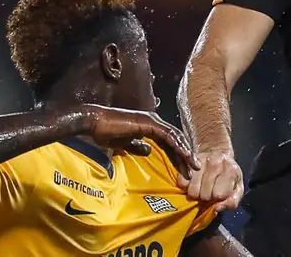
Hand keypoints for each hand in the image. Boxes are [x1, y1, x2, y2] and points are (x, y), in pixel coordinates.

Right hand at [84, 106, 199, 177]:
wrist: (95, 123)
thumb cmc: (106, 133)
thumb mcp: (126, 143)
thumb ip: (137, 146)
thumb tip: (148, 151)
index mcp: (150, 126)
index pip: (170, 142)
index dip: (178, 155)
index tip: (185, 170)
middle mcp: (155, 121)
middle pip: (176, 139)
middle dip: (186, 155)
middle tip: (195, 170)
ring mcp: (153, 121)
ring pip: (175, 137)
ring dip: (186, 152)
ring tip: (193, 166)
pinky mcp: (149, 123)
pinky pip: (168, 135)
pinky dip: (177, 145)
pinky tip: (184, 156)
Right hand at [181, 149, 243, 210]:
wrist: (216, 151)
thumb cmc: (228, 174)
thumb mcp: (237, 188)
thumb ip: (232, 202)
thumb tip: (217, 208)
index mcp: (230, 170)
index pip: (219, 195)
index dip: (218, 197)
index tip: (219, 193)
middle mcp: (215, 163)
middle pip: (204, 195)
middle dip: (207, 197)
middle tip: (209, 191)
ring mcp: (200, 162)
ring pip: (192, 191)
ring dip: (196, 193)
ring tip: (201, 188)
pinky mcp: (187, 162)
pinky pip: (182, 183)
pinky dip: (186, 186)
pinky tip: (193, 182)